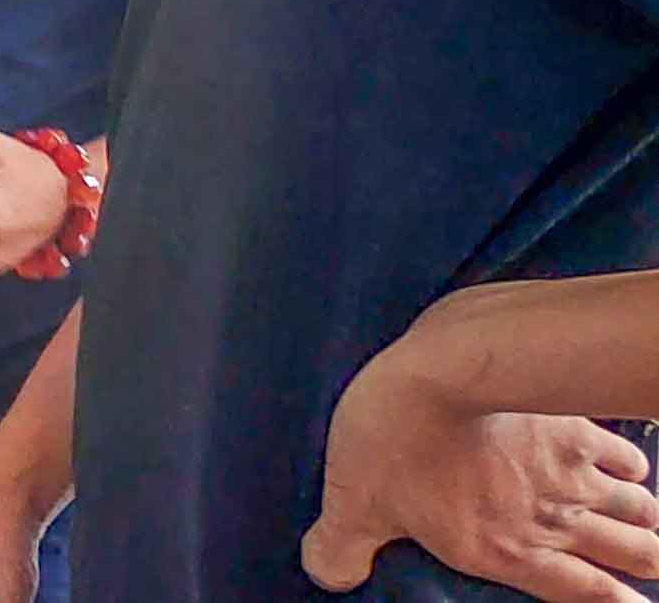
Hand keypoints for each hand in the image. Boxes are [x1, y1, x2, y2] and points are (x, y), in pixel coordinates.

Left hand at [303, 313, 658, 602]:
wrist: (443, 370)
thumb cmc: (397, 441)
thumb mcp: (355, 503)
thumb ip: (343, 546)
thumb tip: (325, 574)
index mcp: (508, 551)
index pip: (583, 594)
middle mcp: (553, 520)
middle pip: (626, 554)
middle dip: (640, 563)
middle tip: (648, 565)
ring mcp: (571, 473)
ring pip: (633, 509)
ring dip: (642, 522)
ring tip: (649, 530)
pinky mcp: (573, 425)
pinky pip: (622, 454)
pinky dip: (631, 466)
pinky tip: (632, 468)